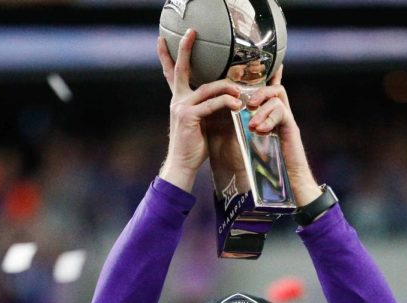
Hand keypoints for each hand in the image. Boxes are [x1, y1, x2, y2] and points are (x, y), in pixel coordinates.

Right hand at [157, 31, 243, 192]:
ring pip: (208, 89)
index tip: (165, 40)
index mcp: (180, 100)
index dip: (169, 56)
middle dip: (185, 50)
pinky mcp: (188, 117)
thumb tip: (232, 98)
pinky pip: (212, 104)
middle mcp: (178, 100)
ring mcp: (181, 107)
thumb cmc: (195, 147)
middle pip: (181, 70)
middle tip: (191, 33)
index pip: (174, 74)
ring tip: (241, 91)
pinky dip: (226, 103)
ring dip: (227, 88)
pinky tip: (238, 106)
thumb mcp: (205, 122)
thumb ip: (212, 107)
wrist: (183, 166)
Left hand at [242, 68, 321, 205]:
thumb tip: (229, 123)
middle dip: (260, 91)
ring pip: (278, 99)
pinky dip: (269, 119)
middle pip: (276, 89)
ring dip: (262, 109)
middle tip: (248, 103)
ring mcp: (288, 122)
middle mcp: (283, 116)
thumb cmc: (271, 168)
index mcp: (273, 117)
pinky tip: (260, 130)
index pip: (271, 92)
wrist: (290, 182)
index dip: (268, 77)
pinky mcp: (292, 129)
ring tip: (252, 124)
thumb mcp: (254, 145)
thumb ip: (246, 131)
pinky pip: (282, 113)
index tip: (261, 66)